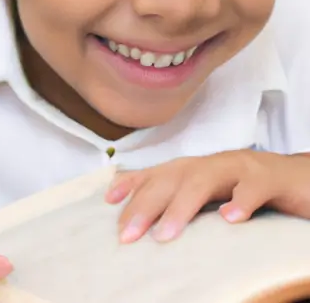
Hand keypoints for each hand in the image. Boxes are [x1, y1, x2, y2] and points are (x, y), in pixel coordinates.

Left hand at [106, 150, 309, 243]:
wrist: (305, 178)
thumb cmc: (258, 190)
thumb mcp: (218, 195)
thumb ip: (190, 203)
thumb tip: (155, 224)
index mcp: (200, 168)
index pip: (159, 172)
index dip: (133, 184)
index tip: (108, 202)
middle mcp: (215, 163)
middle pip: (172, 178)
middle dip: (146, 205)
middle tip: (127, 234)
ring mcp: (243, 167)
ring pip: (205, 179)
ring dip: (182, 206)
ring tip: (164, 234)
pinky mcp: (274, 178)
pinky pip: (255, 186)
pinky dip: (241, 201)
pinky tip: (230, 218)